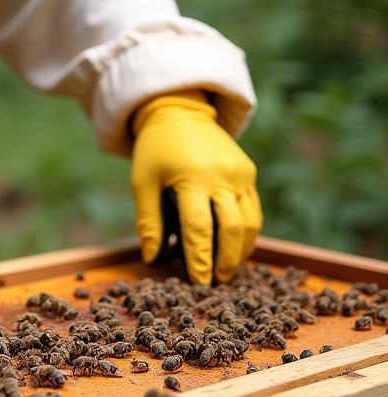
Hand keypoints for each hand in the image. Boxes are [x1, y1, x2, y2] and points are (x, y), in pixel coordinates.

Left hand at [131, 89, 262, 283]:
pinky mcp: (249, 172)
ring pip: (251, 223)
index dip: (200, 259)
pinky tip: (235, 247)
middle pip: (233, 229)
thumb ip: (148, 221)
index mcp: (192, 176)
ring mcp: (241, 173)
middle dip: (226, 261)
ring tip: (226, 270)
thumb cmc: (155, 150)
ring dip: (241, 251)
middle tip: (216, 283)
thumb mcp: (142, 181)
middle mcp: (222, 175)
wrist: (179, 113)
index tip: (199, 284)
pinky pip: (254, 210)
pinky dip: (248, 232)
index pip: (199, 228)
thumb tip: (152, 259)